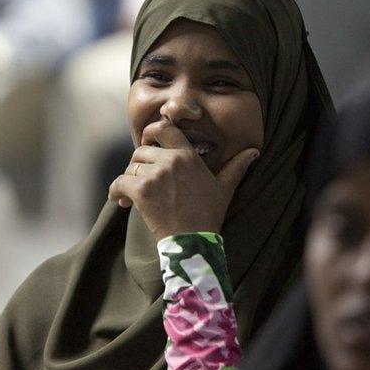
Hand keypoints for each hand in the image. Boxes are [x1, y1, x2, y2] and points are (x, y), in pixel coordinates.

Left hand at [109, 120, 258, 240]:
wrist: (195, 241)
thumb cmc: (209, 214)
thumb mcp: (224, 188)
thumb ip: (236, 167)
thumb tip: (253, 152)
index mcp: (188, 156)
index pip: (164, 128)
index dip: (152, 132)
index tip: (148, 142)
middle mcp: (170, 161)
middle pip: (141, 150)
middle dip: (139, 163)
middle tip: (141, 178)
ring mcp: (155, 175)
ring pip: (130, 167)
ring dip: (129, 179)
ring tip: (132, 195)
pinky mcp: (141, 191)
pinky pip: (119, 183)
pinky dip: (116, 191)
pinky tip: (119, 200)